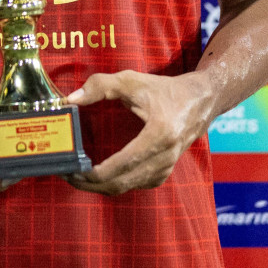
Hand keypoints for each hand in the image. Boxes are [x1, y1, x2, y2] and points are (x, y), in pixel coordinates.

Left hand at [64, 70, 213, 195]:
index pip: (123, 164)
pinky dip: (114, 184)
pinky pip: (135, 185)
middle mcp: (165, 157)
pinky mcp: (163, 173)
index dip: (96, 173)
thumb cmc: (165, 90)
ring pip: (127, 187)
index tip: (74, 169)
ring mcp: (165, 168)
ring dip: (99, 186)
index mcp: (159, 135)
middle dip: (90, 184)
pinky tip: (97, 176)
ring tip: (76, 176)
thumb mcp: (132, 80)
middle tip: (67, 174)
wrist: (200, 101)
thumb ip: (100, 86)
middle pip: (121, 183)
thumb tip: (71, 99)